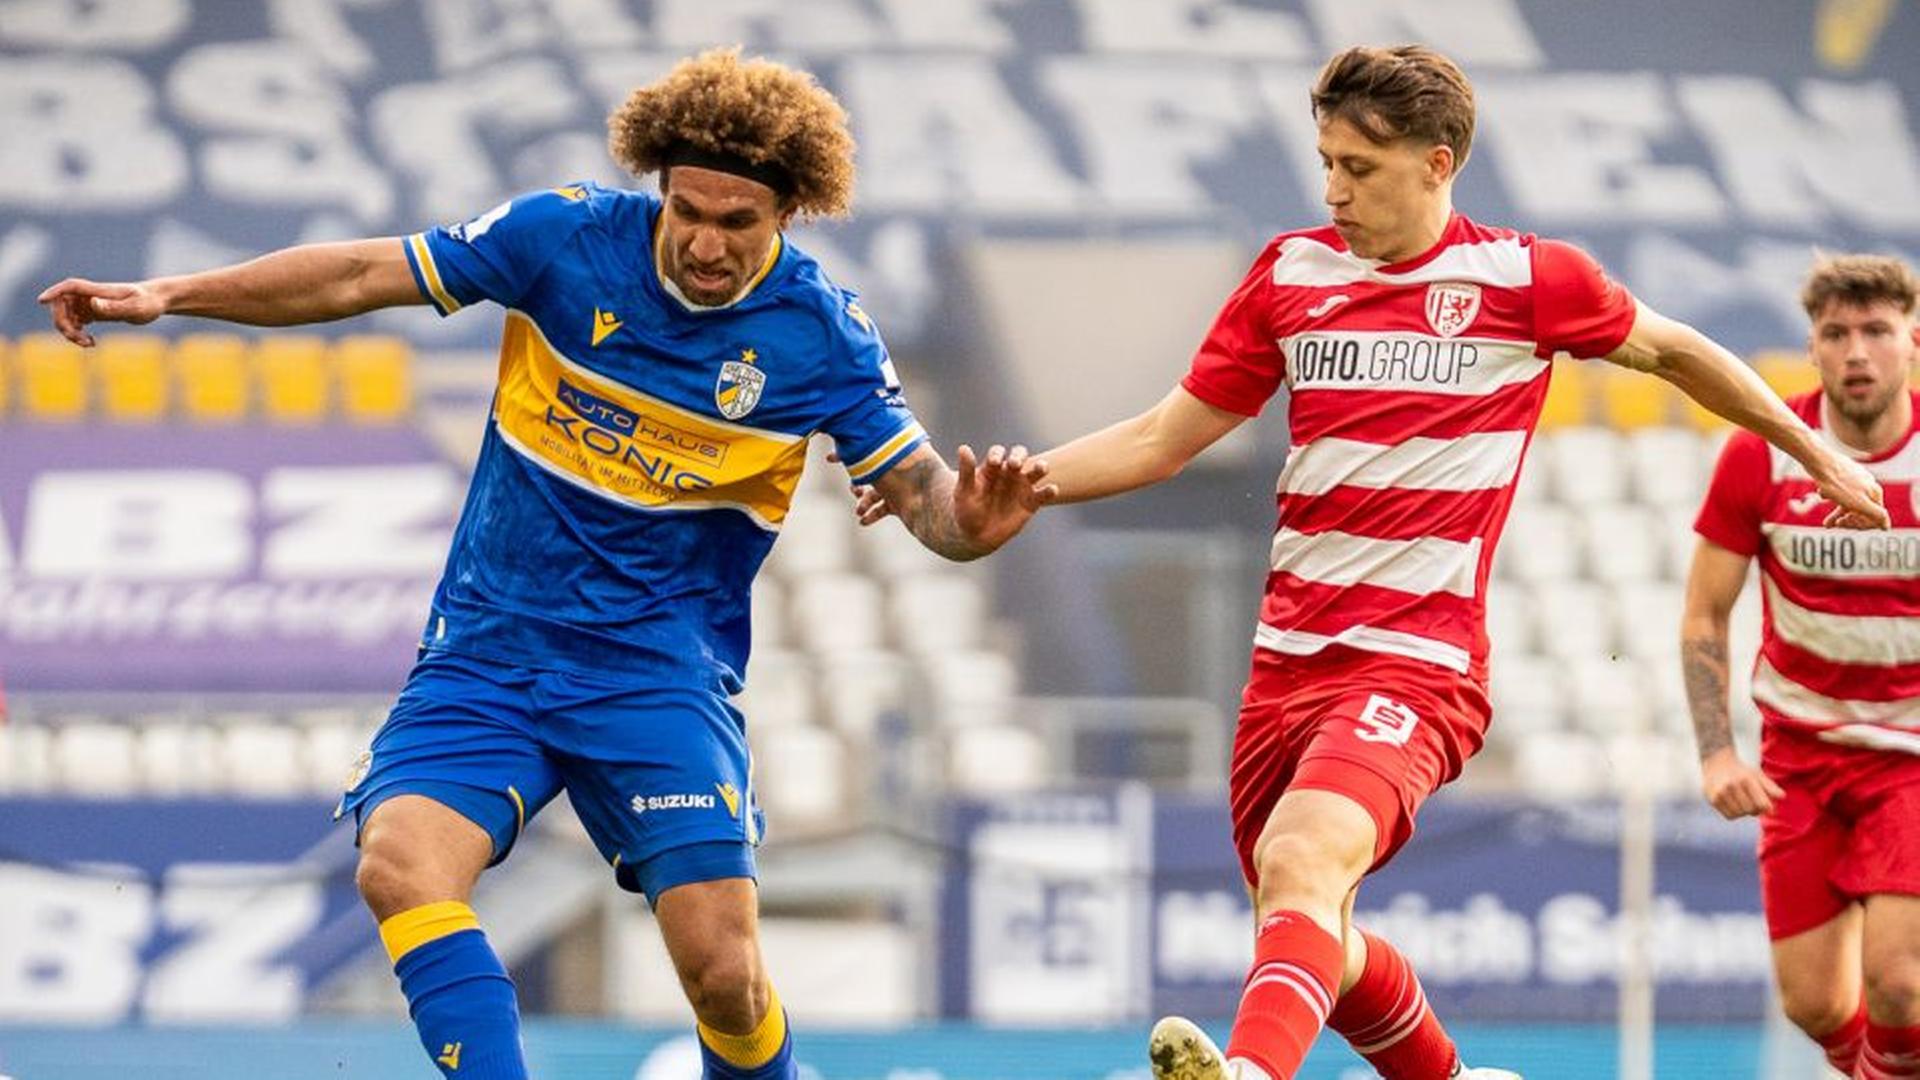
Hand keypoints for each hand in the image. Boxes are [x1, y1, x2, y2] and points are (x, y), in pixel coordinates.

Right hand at [37, 278, 165, 346]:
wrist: (156, 302)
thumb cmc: (148, 302)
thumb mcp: (135, 307)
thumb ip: (114, 307)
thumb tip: (93, 304)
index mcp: (97, 291)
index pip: (69, 287)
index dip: (53, 292)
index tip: (41, 301)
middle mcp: (90, 296)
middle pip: (61, 305)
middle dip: (63, 323)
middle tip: (80, 339)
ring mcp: (89, 304)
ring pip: (66, 316)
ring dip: (70, 332)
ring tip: (88, 344)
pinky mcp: (93, 313)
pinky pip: (75, 322)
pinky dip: (77, 334)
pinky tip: (90, 342)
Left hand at [950, 443, 1058, 550]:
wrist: (977, 536)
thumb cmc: (967, 510)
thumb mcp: (964, 491)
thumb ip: (966, 471)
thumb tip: (963, 448)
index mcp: (991, 468)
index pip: (997, 453)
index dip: (997, 454)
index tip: (994, 463)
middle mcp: (1008, 473)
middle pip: (1019, 455)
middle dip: (1019, 456)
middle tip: (1015, 464)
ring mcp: (1021, 487)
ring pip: (1036, 471)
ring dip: (1041, 466)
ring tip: (1041, 468)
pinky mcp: (1031, 502)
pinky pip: (1043, 494)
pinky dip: (1049, 490)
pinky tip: (1052, 489)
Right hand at [1699, 747, 1782, 818]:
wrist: (1716, 761)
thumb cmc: (1741, 771)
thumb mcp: (1757, 775)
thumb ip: (1770, 786)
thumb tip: (1782, 797)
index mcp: (1746, 779)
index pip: (1762, 804)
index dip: (1767, 808)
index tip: (1766, 806)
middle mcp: (1732, 785)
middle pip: (1751, 810)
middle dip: (1755, 810)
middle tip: (1754, 804)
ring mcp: (1721, 793)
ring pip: (1740, 814)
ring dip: (1744, 812)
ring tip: (1743, 803)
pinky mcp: (1713, 799)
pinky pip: (1729, 816)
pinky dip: (1735, 814)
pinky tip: (1734, 805)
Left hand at [1812, 452, 1888, 528]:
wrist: (1819, 461)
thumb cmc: (1837, 484)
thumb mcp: (1858, 503)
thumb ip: (1875, 514)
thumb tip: (1887, 526)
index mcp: (1875, 493)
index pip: (1875, 517)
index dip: (1859, 525)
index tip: (1843, 523)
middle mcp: (1869, 485)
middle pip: (1863, 511)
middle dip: (1848, 520)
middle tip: (1833, 524)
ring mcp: (1857, 479)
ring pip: (1850, 503)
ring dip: (1838, 515)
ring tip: (1827, 523)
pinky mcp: (1844, 475)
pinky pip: (1841, 492)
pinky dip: (1833, 499)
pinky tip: (1822, 496)